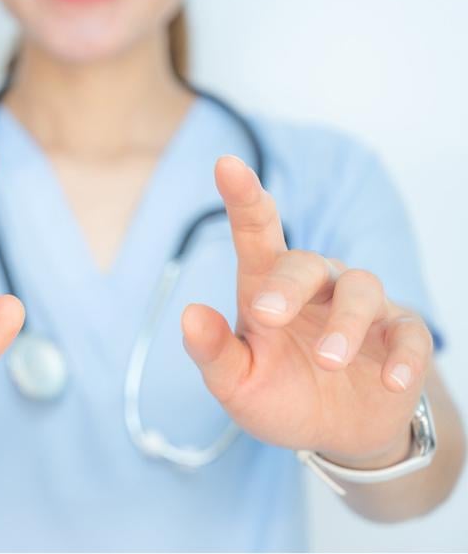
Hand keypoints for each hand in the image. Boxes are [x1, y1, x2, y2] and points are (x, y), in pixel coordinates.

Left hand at [182, 156, 433, 466]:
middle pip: (306, 263)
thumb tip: (189, 315)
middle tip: (266, 315)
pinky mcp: (400, 335)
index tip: (225, 164)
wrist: (334, 434)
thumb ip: (212, 352)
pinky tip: (389, 381)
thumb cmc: (278, 395)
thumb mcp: (235, 383)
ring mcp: (361, 308)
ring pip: (361, 289)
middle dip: (286, 286)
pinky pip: (409, 333)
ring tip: (330, 362)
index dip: (243, 197)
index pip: (255, 233)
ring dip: (345, 323)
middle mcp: (314, 287)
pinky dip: (403, 356)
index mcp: (266, 287)